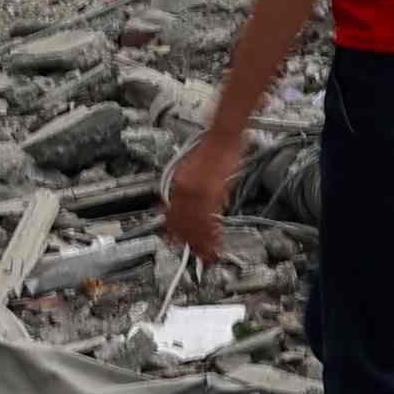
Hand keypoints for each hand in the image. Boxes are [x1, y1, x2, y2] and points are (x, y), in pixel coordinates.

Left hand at [158, 127, 248, 265]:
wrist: (222, 138)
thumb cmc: (211, 152)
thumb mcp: (192, 173)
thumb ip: (188, 192)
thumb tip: (190, 209)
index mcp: (177, 185)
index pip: (170, 215)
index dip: (174, 232)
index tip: (177, 243)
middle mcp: (184, 190)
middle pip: (182, 224)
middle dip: (188, 242)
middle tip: (195, 256)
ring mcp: (198, 192)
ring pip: (196, 225)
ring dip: (202, 242)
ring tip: (207, 255)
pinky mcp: (213, 193)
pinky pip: (210, 219)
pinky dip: (213, 233)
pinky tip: (216, 241)